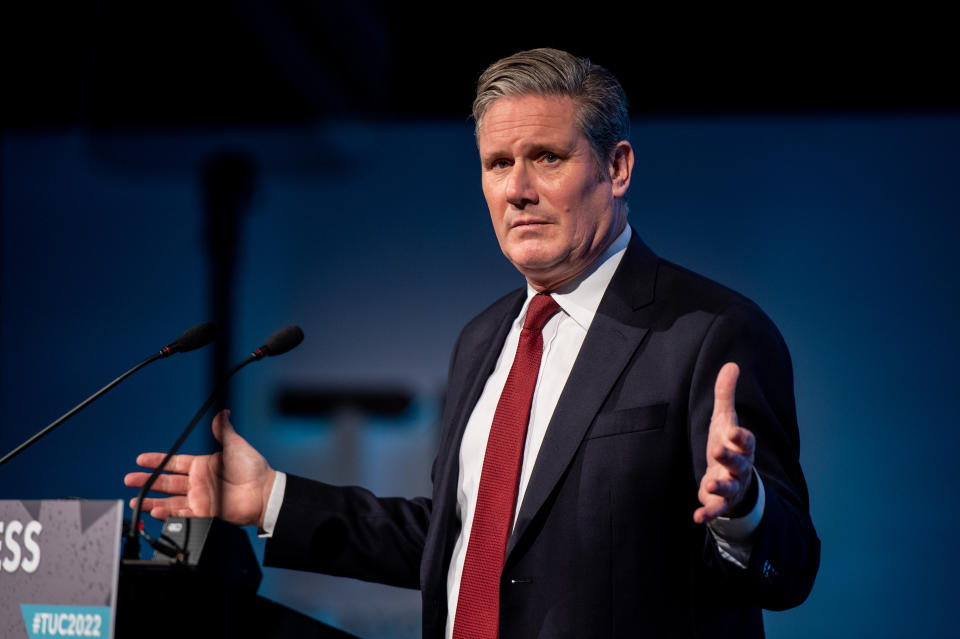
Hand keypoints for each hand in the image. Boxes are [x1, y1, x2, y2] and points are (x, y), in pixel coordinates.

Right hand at [124, 410, 275, 527]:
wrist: (264, 492)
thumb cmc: (253, 468)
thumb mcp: (235, 445)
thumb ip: (224, 431)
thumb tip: (222, 412)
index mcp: (203, 465)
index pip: (174, 462)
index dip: (157, 461)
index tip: (140, 460)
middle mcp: (198, 482)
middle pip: (166, 482)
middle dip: (147, 481)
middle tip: (130, 480)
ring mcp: (200, 498)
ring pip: (169, 499)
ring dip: (152, 500)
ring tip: (136, 500)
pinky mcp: (204, 512)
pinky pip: (181, 513)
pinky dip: (168, 513)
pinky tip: (155, 510)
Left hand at [693, 362, 756, 523]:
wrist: (735, 481)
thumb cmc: (729, 445)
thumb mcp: (725, 419)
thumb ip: (726, 395)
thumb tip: (731, 365)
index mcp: (742, 446)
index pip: (745, 440)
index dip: (741, 436)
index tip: (734, 431)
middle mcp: (740, 467)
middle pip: (739, 463)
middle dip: (730, 458)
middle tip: (718, 451)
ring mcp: (731, 486)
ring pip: (728, 488)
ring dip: (719, 487)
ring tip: (708, 485)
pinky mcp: (720, 502)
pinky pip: (716, 509)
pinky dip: (708, 513)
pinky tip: (697, 518)